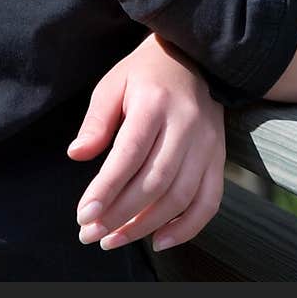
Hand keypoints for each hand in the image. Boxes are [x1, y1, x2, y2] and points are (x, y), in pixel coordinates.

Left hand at [67, 32, 225, 254]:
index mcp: (155, 102)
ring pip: (179, 196)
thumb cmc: (145, 74)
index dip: (106, 189)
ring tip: (114, 239)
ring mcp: (207, 142)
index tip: (84, 214)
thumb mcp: (114, 84)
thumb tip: (77, 155)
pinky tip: (159, 240)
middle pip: (155, 181)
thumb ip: (97, 121)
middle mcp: (186, 124)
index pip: (130, 154)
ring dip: (145, 226)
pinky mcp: (219, 156)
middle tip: (90, 234)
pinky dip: (187, 227)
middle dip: (120, 215)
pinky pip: (209, 201)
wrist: (194, 57)